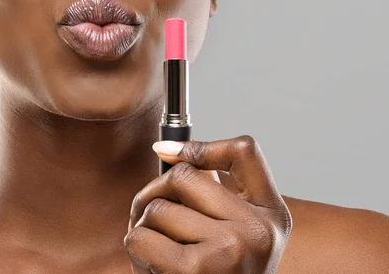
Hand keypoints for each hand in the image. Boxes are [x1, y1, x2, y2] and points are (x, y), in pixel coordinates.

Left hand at [124, 135, 292, 273]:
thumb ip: (212, 189)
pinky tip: (156, 268)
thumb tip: (162, 149)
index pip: (244, 150)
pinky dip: (137, 250)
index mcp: (271, 215)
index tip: (167, 154)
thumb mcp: (236, 232)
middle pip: (182, 177)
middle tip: (153, 219)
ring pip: (156, 208)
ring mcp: (229, 248)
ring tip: (160, 252)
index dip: (200, 145)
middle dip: (154, 194)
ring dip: (144, 228)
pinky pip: (140, 236)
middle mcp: (257, 230)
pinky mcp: (195, 269)